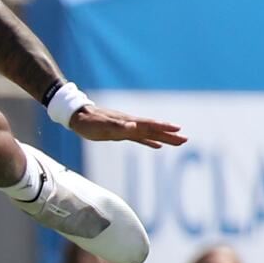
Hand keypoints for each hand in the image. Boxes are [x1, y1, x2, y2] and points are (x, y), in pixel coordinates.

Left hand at [69, 104, 186, 148]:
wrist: (77, 116)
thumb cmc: (88, 122)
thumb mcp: (101, 126)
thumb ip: (118, 126)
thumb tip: (134, 125)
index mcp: (128, 122)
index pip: (149, 125)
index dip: (163, 127)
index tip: (178, 130)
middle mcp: (130, 124)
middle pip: (153, 130)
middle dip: (169, 135)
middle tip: (186, 140)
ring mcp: (127, 128)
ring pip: (149, 134)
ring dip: (163, 138)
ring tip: (178, 142)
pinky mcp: (121, 133)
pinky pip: (139, 138)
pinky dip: (149, 142)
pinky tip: (157, 145)